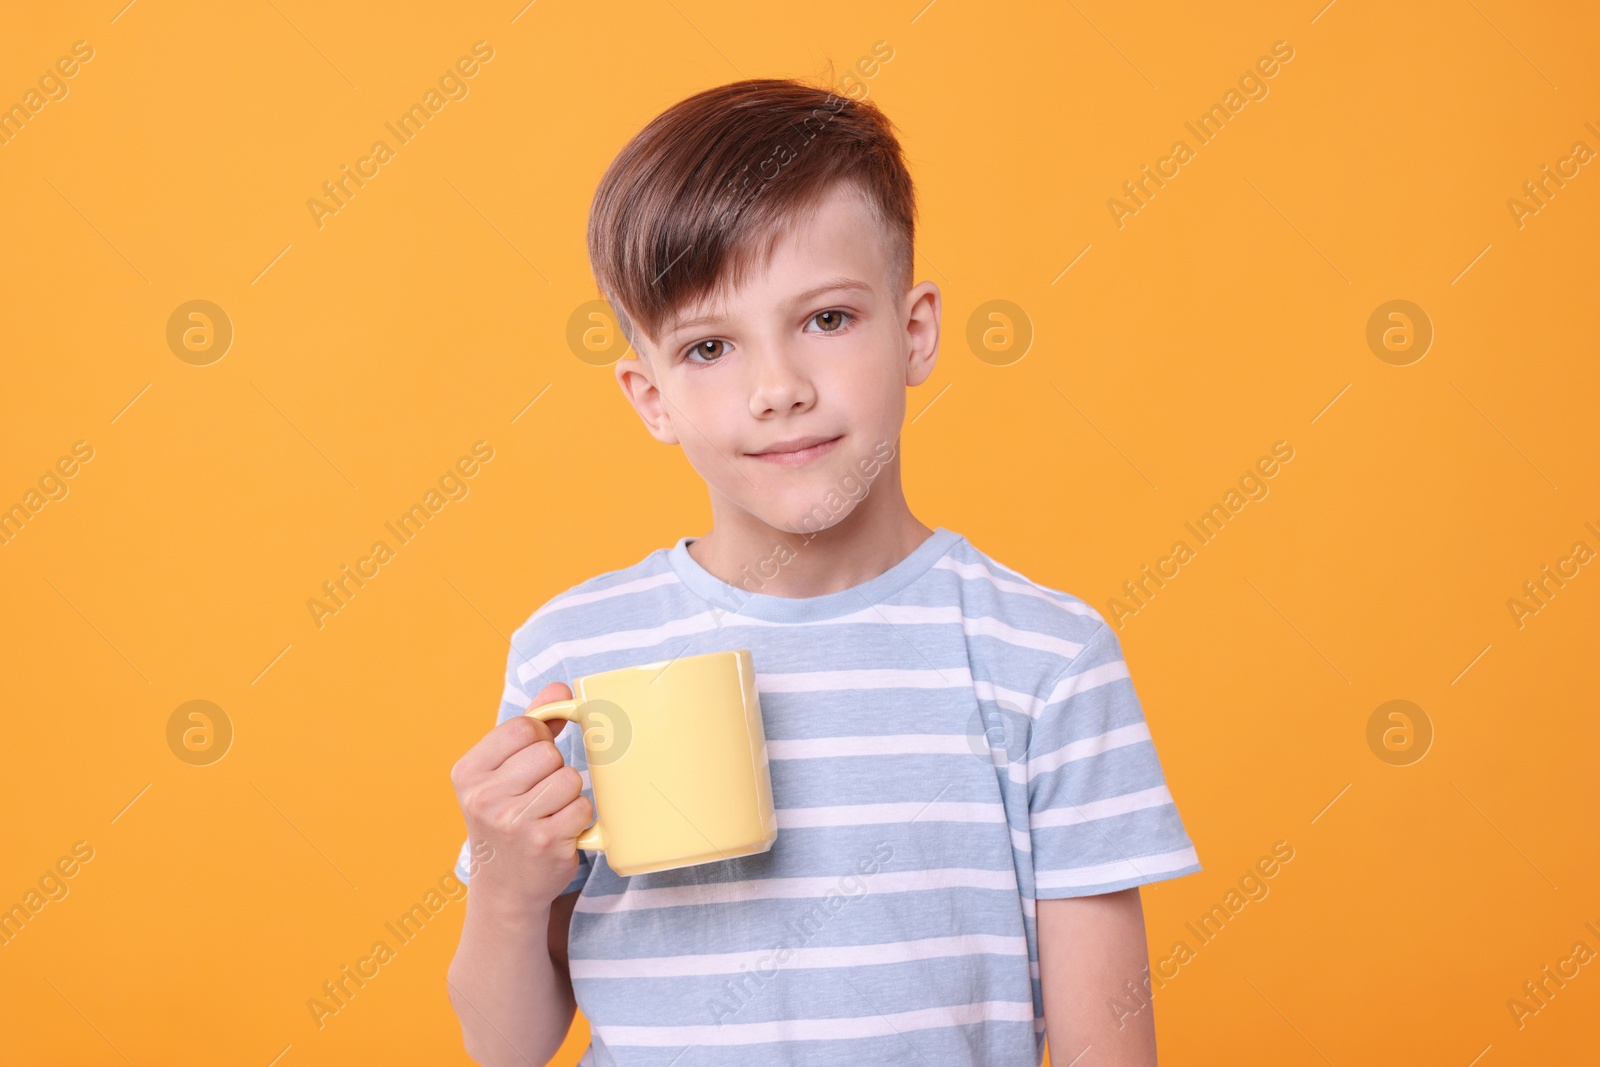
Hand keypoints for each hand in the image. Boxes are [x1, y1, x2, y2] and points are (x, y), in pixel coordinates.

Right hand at [450, 682, 592, 911]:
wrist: (505, 888)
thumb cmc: (506, 818)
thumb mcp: (502, 773)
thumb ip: (530, 727)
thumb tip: (560, 689)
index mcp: (468, 772)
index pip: (523, 728)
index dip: (538, 740)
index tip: (530, 763)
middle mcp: (484, 797)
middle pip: (548, 753)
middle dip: (554, 770)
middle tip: (538, 795)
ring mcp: (513, 822)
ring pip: (570, 778)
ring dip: (569, 795)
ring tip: (548, 814)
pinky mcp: (544, 842)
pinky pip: (583, 807)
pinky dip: (579, 818)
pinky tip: (559, 831)